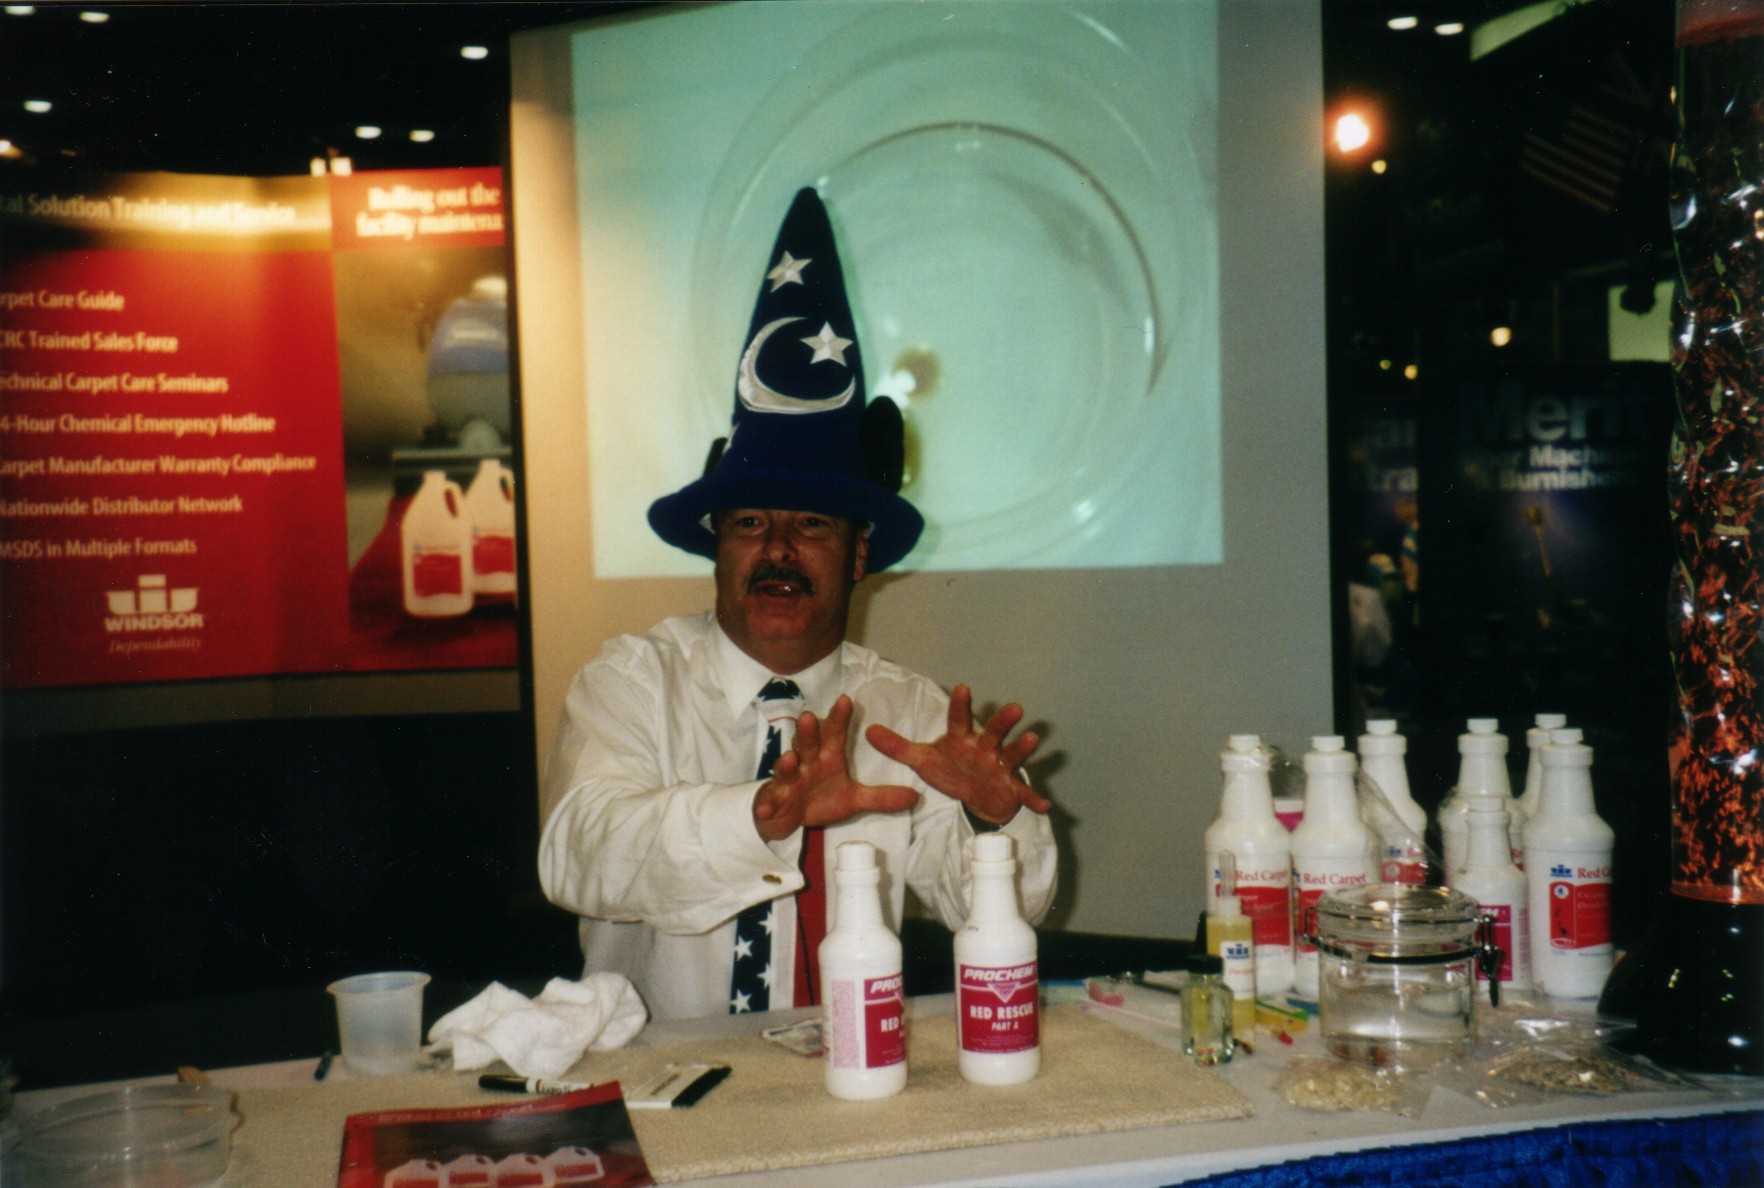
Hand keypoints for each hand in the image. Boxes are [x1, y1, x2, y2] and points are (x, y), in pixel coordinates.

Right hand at [752, 695, 919, 840]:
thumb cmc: (820, 799)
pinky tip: (766, 808)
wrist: (788, 818)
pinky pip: (769, 800)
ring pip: (786, 767)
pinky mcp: (773, 799)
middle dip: (807, 732)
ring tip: (791, 758)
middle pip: (807, 743)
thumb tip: (915, 797)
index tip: (846, 700)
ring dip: (787, 763)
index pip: (833, 733)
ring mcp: (788, 781)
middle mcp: (806, 763)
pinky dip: (767, 804)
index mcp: (826, 756)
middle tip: (810, 718)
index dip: (839, 717)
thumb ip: (881, 797)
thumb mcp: (853, 800)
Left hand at [865, 684, 1052, 825]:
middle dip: (1003, 721)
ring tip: (1033, 739)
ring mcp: (1000, 766)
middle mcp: (985, 748)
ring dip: (1022, 748)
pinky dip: (1033, 798)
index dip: (961, 705)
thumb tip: (869, 732)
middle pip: (994, 731)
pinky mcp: (1009, 787)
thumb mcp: (923, 761)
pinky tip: (1045, 805)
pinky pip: (1022, 793)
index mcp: (963, 739)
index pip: (960, 719)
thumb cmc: (951, 771)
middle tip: (1015, 708)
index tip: (963, 687)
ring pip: (1013, 754)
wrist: (976, 796)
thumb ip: (898, 747)